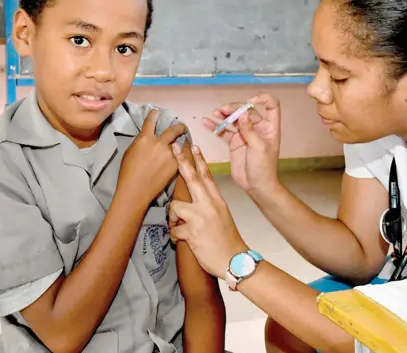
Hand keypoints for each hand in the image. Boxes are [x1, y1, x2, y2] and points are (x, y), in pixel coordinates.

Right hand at [116, 109, 187, 208]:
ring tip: (183, 142)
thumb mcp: (130, 151)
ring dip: (180, 142)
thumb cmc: (128, 171)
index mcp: (145, 138)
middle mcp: (159, 142)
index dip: (154, 114)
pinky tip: (182, 156)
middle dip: (179, 126)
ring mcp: (169, 153)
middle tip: (181, 126)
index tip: (157, 111)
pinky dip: (181, 154)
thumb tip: (148, 137)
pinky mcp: (176, 164)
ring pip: (179, 143)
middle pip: (173, 130)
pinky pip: (181, 155)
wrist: (136, 189)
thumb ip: (141, 142)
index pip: (151, 121)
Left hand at [169, 144, 247, 278]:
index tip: (193, 146)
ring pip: (175, 207)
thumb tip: (194, 198)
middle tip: (174, 148)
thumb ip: (209, 204)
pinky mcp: (192, 232)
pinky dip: (175, 237)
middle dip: (181, 161)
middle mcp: (209, 205)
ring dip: (173, 218)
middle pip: (192, 178)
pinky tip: (181, 241)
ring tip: (178, 226)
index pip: (207, 175)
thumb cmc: (227, 239)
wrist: (234, 259)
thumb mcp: (222, 215)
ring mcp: (200, 217)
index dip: (199, 159)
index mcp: (217, 200)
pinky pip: (174, 230)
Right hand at [203, 93, 280, 192]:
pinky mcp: (234, 142)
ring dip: (224, 115)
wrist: (256, 186)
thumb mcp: (259, 148)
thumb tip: (243, 113)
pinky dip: (215, 126)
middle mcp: (257, 128)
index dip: (262, 99)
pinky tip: (206, 122)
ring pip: (234, 119)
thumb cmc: (264, 168)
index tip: (250, 101)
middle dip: (235, 108)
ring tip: (214, 113)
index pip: (271, 105)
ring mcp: (245, 134)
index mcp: (269, 127)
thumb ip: (250, 131)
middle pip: (246, 111)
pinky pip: (224, 131)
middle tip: (223, 110)